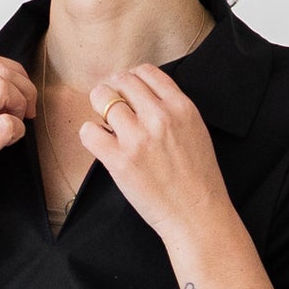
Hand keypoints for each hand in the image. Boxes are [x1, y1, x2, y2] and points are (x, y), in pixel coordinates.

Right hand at [0, 52, 36, 242]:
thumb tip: (1, 97)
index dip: (12, 72)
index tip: (19, 95)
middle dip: (22, 84)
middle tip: (26, 109)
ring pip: (1, 86)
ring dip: (20, 101)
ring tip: (19, 122)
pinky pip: (7, 123)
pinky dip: (18, 129)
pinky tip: (11, 142)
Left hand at [81, 64, 234, 248]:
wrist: (198, 216)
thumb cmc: (199, 180)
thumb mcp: (196, 131)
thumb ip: (172, 109)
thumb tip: (141, 97)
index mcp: (181, 107)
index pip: (145, 71)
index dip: (131, 80)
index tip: (127, 94)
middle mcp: (159, 116)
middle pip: (121, 80)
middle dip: (113, 91)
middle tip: (112, 109)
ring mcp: (138, 137)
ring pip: (102, 98)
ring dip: (100, 110)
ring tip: (109, 128)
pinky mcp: (119, 160)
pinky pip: (89, 131)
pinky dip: (91, 134)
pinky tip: (102, 145)